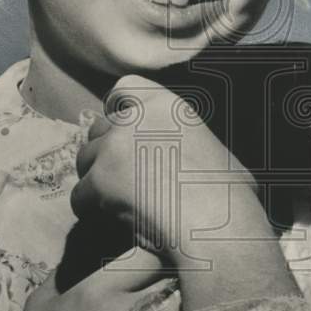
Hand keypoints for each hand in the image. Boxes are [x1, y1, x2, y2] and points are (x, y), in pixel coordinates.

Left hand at [70, 74, 298, 310]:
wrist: (215, 224)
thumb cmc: (230, 198)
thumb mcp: (220, 156)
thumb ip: (195, 148)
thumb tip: (202, 164)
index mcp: (168, 107)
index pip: (127, 87)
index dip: (116, 105)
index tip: (115, 122)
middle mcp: (136, 120)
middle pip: (99, 128)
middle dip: (103, 151)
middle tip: (115, 177)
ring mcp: (114, 148)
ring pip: (84, 160)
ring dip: (94, 180)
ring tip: (111, 203)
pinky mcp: (99, 180)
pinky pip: (79, 196)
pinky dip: (89, 210)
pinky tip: (105, 222)